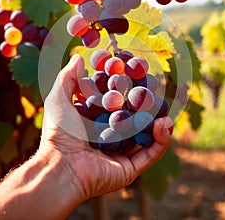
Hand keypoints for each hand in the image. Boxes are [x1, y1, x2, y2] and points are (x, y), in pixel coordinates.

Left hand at [38, 54, 171, 201]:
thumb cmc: (58, 133)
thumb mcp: (59, 99)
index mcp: (96, 121)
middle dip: (146, 104)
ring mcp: (122, 152)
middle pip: (134, 117)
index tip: (136, 73)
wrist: (60, 168)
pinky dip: (162, 139)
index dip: (127, 88)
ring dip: (158, 120)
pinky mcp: (131, 167)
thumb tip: (77, 56)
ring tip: (164, 105)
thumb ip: (68, 77)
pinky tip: (165, 123)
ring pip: (147, 134)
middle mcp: (111, 136)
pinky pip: (152, 153)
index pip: (117, 102)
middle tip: (155, 88)